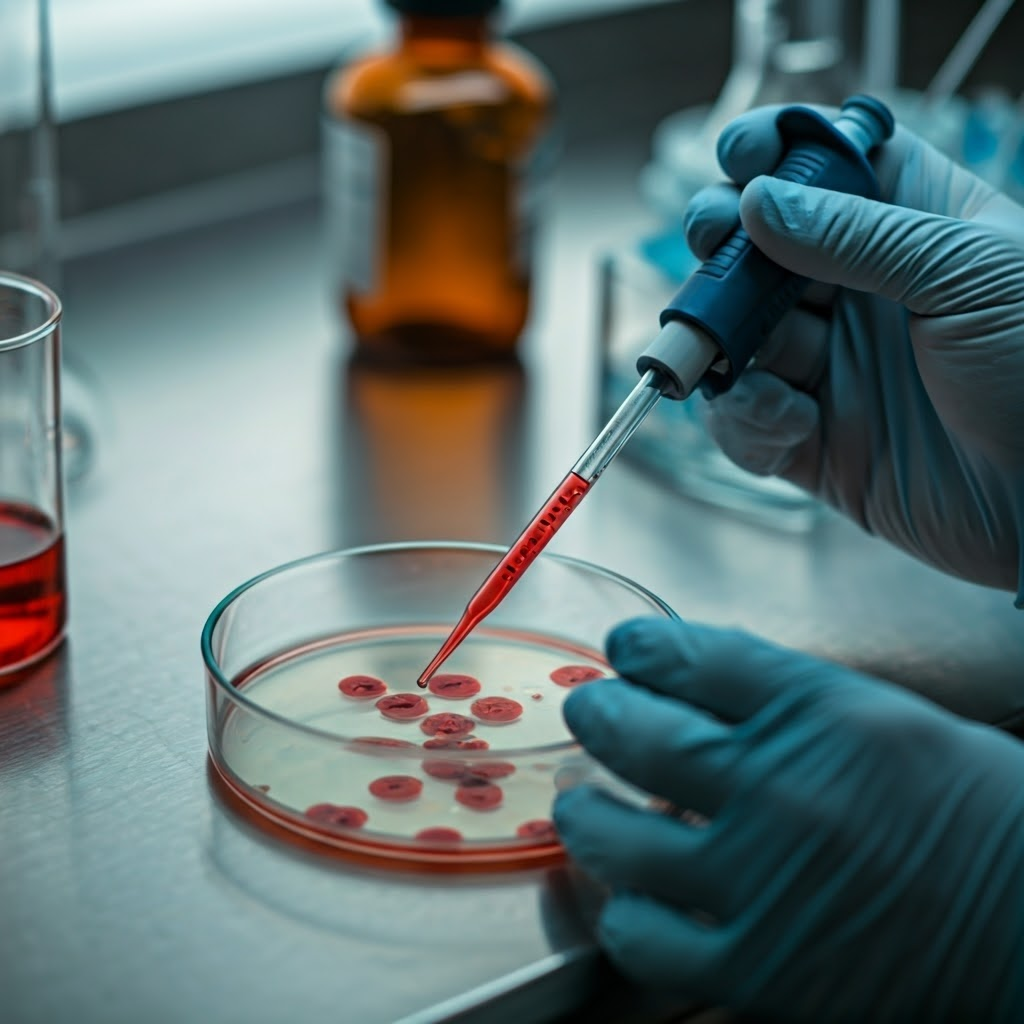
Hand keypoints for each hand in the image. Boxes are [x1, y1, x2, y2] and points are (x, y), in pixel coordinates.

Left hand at [554, 617, 1023, 1022]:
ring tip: (587, 805)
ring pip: (614, 836)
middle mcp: (779, 786)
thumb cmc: (978, 814)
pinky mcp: (757, 969)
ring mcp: (759, 880)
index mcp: (819, 712)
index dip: (642, 647)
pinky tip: (637, 901)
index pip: (691, 656)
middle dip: (598, 713)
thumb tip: (697, 675)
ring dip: (588, 814)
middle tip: (592, 711)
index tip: (626, 648)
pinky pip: (644, 940)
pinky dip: (626, 917)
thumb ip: (788, 695)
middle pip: (633, 731)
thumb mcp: (887, 717)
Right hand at [684, 107, 1023, 600]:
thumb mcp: (966, 271)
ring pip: (738, 338)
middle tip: (711, 243)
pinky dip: (746, 419)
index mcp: (908, 229)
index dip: (776, 153)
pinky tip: (788, 420)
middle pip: (760, 252)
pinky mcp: (810, 441)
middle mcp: (858, 294)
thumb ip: (855, 235)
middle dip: (723, 245)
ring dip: (720, 340)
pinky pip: (746, 421)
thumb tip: (756, 202)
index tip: (738, 155)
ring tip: (730, 353)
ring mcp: (830, 368)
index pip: (826, 170)